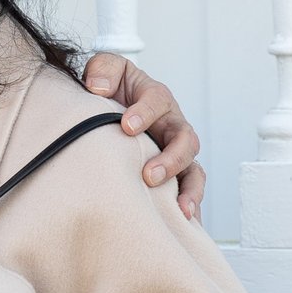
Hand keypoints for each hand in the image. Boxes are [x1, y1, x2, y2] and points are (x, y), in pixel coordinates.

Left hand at [80, 52, 204, 222]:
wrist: (109, 105)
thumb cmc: (110, 88)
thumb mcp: (105, 69)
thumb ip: (103, 70)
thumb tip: (97, 87)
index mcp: (155, 96)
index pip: (157, 100)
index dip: (145, 112)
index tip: (127, 126)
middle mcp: (172, 124)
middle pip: (185, 139)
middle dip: (171, 158)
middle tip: (149, 174)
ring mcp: (176, 151)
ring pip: (194, 169)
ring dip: (188, 189)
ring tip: (177, 208)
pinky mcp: (174, 173)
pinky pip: (189, 190)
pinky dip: (190, 205)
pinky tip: (183, 223)